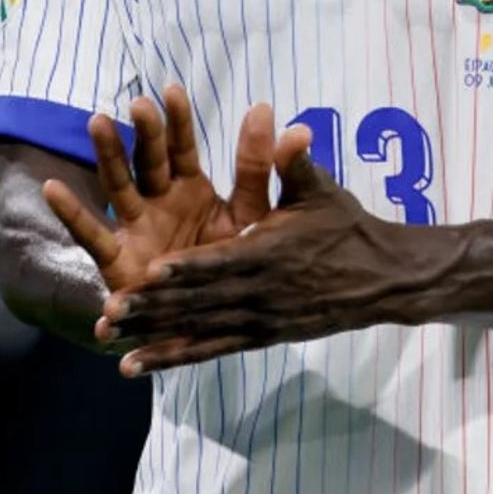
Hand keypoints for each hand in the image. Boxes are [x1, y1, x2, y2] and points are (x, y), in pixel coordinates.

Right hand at [41, 85, 301, 323]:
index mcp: (191, 187)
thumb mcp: (251, 214)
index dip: (178, 121)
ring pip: (118, 184)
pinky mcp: (118, 258)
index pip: (183, 147)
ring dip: (108, 155)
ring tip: (97, 123)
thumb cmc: (230, 261)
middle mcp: (159, 200)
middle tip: (140, 105)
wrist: (214, 319)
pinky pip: (91, 233)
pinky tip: (52, 188)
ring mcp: (135, 226)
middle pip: (148, 159)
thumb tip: (288, 121)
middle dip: (144, 132)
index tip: (172, 90)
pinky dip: (71, 212)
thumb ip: (262, 169)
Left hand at [99, 141, 412, 374]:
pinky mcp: (261, 338)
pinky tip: (137, 366)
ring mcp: (260, 320)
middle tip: (112, 310)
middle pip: (200, 302)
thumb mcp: (320, 190)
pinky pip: (211, 350)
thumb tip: (291, 127)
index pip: (221, 262)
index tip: (149, 272)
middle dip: (155, 308)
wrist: (380, 277)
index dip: (186, 269)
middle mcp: (260, 293)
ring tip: (113, 342)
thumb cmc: (345, 226)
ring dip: (155, 336)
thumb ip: (294, 163)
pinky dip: (174, 357)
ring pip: (200, 330)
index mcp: (269, 253)